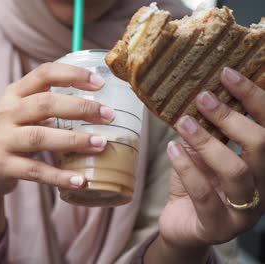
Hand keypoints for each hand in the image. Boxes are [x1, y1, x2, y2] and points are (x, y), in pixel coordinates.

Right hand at [0, 62, 114, 198]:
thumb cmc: (12, 134)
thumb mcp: (22, 112)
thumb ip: (49, 104)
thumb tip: (98, 104)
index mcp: (14, 93)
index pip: (44, 73)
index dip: (73, 75)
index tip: (100, 83)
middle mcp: (5, 113)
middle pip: (45, 104)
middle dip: (80, 108)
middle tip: (108, 116)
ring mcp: (2, 139)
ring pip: (40, 137)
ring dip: (74, 140)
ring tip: (100, 144)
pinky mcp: (2, 165)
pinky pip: (35, 171)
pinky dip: (60, 176)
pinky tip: (81, 180)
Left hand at [160, 67, 264, 252]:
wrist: (183, 226)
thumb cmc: (197, 184)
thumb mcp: (203, 153)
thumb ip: (208, 130)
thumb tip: (197, 93)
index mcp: (263, 164)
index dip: (254, 97)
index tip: (226, 73)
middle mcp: (262, 186)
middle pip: (261, 146)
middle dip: (231, 118)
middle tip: (202, 98)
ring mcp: (245, 210)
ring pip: (236, 171)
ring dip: (207, 142)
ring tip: (183, 122)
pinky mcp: (219, 226)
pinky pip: (205, 195)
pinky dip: (187, 168)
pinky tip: (172, 149)